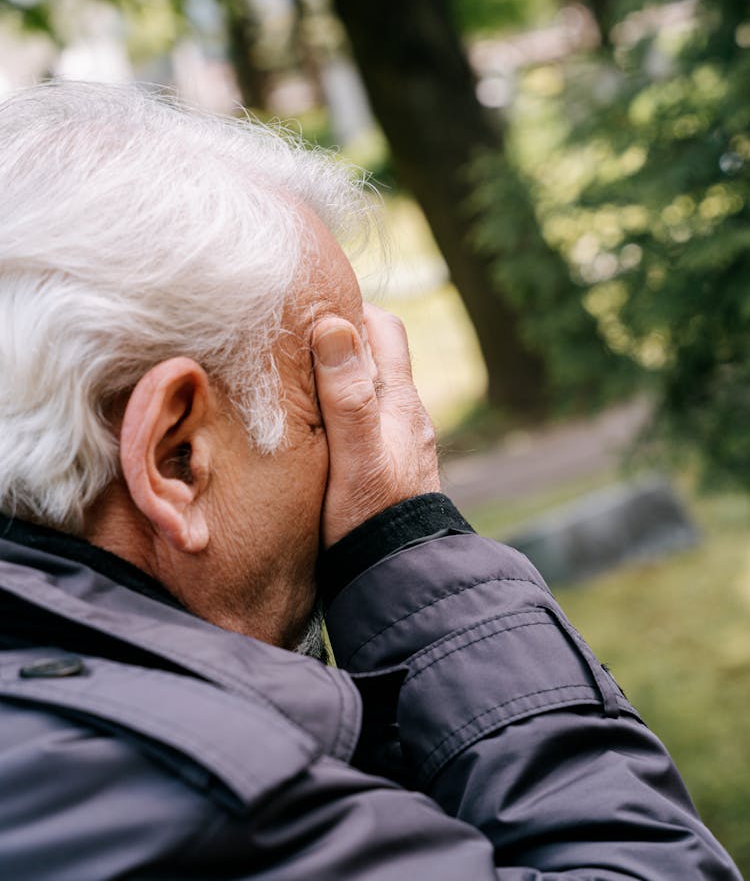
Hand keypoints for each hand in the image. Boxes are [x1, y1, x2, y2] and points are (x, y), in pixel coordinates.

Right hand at [312, 303, 440, 547]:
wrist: (397, 576)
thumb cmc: (373, 519)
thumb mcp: (355, 455)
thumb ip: (348, 396)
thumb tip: (335, 325)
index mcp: (399, 402)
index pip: (384, 329)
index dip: (351, 309)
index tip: (308, 304)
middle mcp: (401, 415)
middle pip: (373, 355)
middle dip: (337, 338)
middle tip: (289, 335)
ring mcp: (393, 441)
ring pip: (363, 389)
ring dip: (333, 376)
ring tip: (288, 374)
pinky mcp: (380, 465)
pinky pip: (359, 418)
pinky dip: (335, 407)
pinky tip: (305, 421)